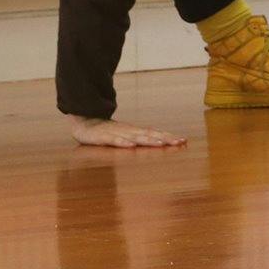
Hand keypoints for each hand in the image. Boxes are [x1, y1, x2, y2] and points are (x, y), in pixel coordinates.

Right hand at [65, 114, 186, 148]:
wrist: (84, 123)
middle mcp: (128, 131)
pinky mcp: (102, 137)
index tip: (184, 141)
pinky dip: (123, 142)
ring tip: (161, 144)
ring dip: (148, 140)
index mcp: (134, 132)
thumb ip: (139, 139)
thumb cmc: (107, 132)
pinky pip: (113, 140)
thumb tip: (157, 142)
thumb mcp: (125, 136)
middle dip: (165, 139)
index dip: (169, 137)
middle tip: (180, 142)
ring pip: (135, 137)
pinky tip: (131, 145)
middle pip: (149, 135)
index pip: (155, 133)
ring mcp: (116, 133)